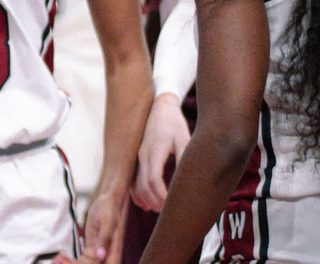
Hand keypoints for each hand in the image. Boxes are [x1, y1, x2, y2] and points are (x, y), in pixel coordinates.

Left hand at [57, 190, 126, 263]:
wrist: (106, 200)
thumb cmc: (109, 209)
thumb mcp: (107, 223)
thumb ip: (104, 240)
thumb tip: (101, 256)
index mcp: (114, 252)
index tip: (74, 263)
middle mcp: (107, 256)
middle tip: (57, 261)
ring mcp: (98, 253)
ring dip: (70, 263)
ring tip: (56, 260)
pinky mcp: (91, 249)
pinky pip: (81, 260)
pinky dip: (70, 260)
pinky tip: (60, 257)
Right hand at [132, 94, 190, 211]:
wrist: (160, 107)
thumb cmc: (174, 123)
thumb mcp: (185, 138)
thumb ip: (184, 157)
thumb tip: (187, 179)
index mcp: (154, 150)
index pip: (154, 179)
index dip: (161, 196)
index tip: (171, 205)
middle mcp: (142, 155)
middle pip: (143, 185)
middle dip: (154, 201)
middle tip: (167, 212)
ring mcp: (138, 156)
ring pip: (136, 184)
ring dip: (145, 199)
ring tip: (158, 209)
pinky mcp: (137, 157)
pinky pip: (132, 179)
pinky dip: (136, 193)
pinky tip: (144, 203)